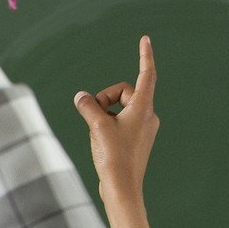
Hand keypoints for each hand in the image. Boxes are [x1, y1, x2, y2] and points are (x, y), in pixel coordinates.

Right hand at [74, 35, 158, 200]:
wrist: (123, 188)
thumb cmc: (114, 156)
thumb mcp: (97, 125)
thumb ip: (88, 106)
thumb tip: (81, 96)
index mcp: (143, 107)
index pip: (146, 74)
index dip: (145, 55)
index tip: (145, 39)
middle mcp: (147, 115)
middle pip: (123, 93)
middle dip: (104, 99)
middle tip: (92, 116)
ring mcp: (142, 129)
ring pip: (119, 109)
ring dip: (103, 115)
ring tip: (97, 135)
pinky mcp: (135, 141)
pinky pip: (119, 123)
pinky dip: (106, 126)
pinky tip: (100, 143)